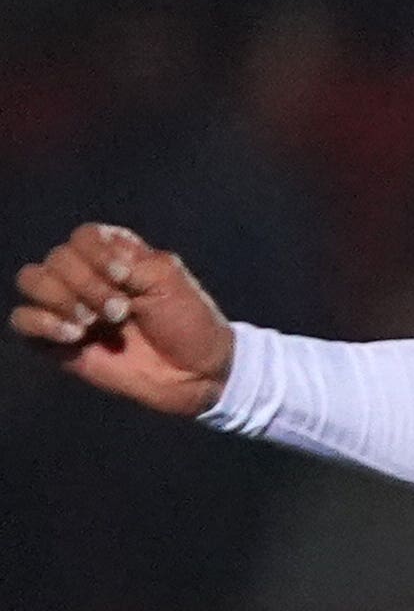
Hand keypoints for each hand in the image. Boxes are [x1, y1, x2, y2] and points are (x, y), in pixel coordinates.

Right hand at [11, 223, 235, 417]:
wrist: (194, 373)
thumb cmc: (189, 321)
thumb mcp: (167, 280)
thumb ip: (128, 260)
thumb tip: (90, 260)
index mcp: (116, 255)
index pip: (83, 237)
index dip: (97, 254)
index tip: (124, 277)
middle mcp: (87, 275)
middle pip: (57, 258)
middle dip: (86, 284)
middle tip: (120, 311)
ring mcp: (68, 307)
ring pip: (31, 281)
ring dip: (60, 298)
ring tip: (91, 323)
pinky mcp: (55, 340)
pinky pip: (22, 321)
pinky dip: (40, 322)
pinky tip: (74, 335)